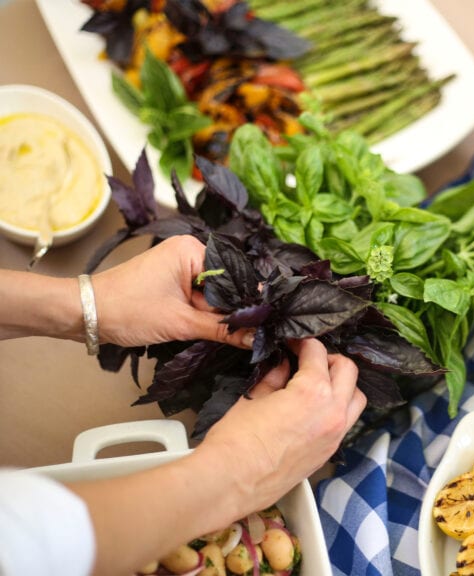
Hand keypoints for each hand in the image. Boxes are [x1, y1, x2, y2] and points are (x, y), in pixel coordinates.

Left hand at [92, 235, 250, 348]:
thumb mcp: (181, 322)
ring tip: (227, 334)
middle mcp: (188, 253)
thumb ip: (223, 330)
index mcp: (192, 249)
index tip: (260, 323)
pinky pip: (197, 298)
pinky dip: (201, 315)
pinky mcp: (171, 283)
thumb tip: (256, 338)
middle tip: (247, 335)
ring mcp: (178, 268)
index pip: (233, 275)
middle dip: (229, 311)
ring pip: (211, 296)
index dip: (245, 300)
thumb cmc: (128, 309)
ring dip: (214, 316)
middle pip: (224, 286)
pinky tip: (208, 330)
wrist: (86, 315)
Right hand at [195, 338, 366, 512]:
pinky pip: (346, 422)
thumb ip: (276, 376)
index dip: (302, 342)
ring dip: (342, 385)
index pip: (317, 352)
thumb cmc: (236, 440)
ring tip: (318, 384)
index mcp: (314, 392)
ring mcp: (335, 435)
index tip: (292, 343)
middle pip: (348, 371)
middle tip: (307, 360)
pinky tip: (315, 409)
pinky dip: (338, 409)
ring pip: (356, 398)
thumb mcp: (254, 397)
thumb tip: (285, 365)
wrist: (230, 482)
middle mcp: (333, 412)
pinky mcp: (329, 452)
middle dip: (329, 360)